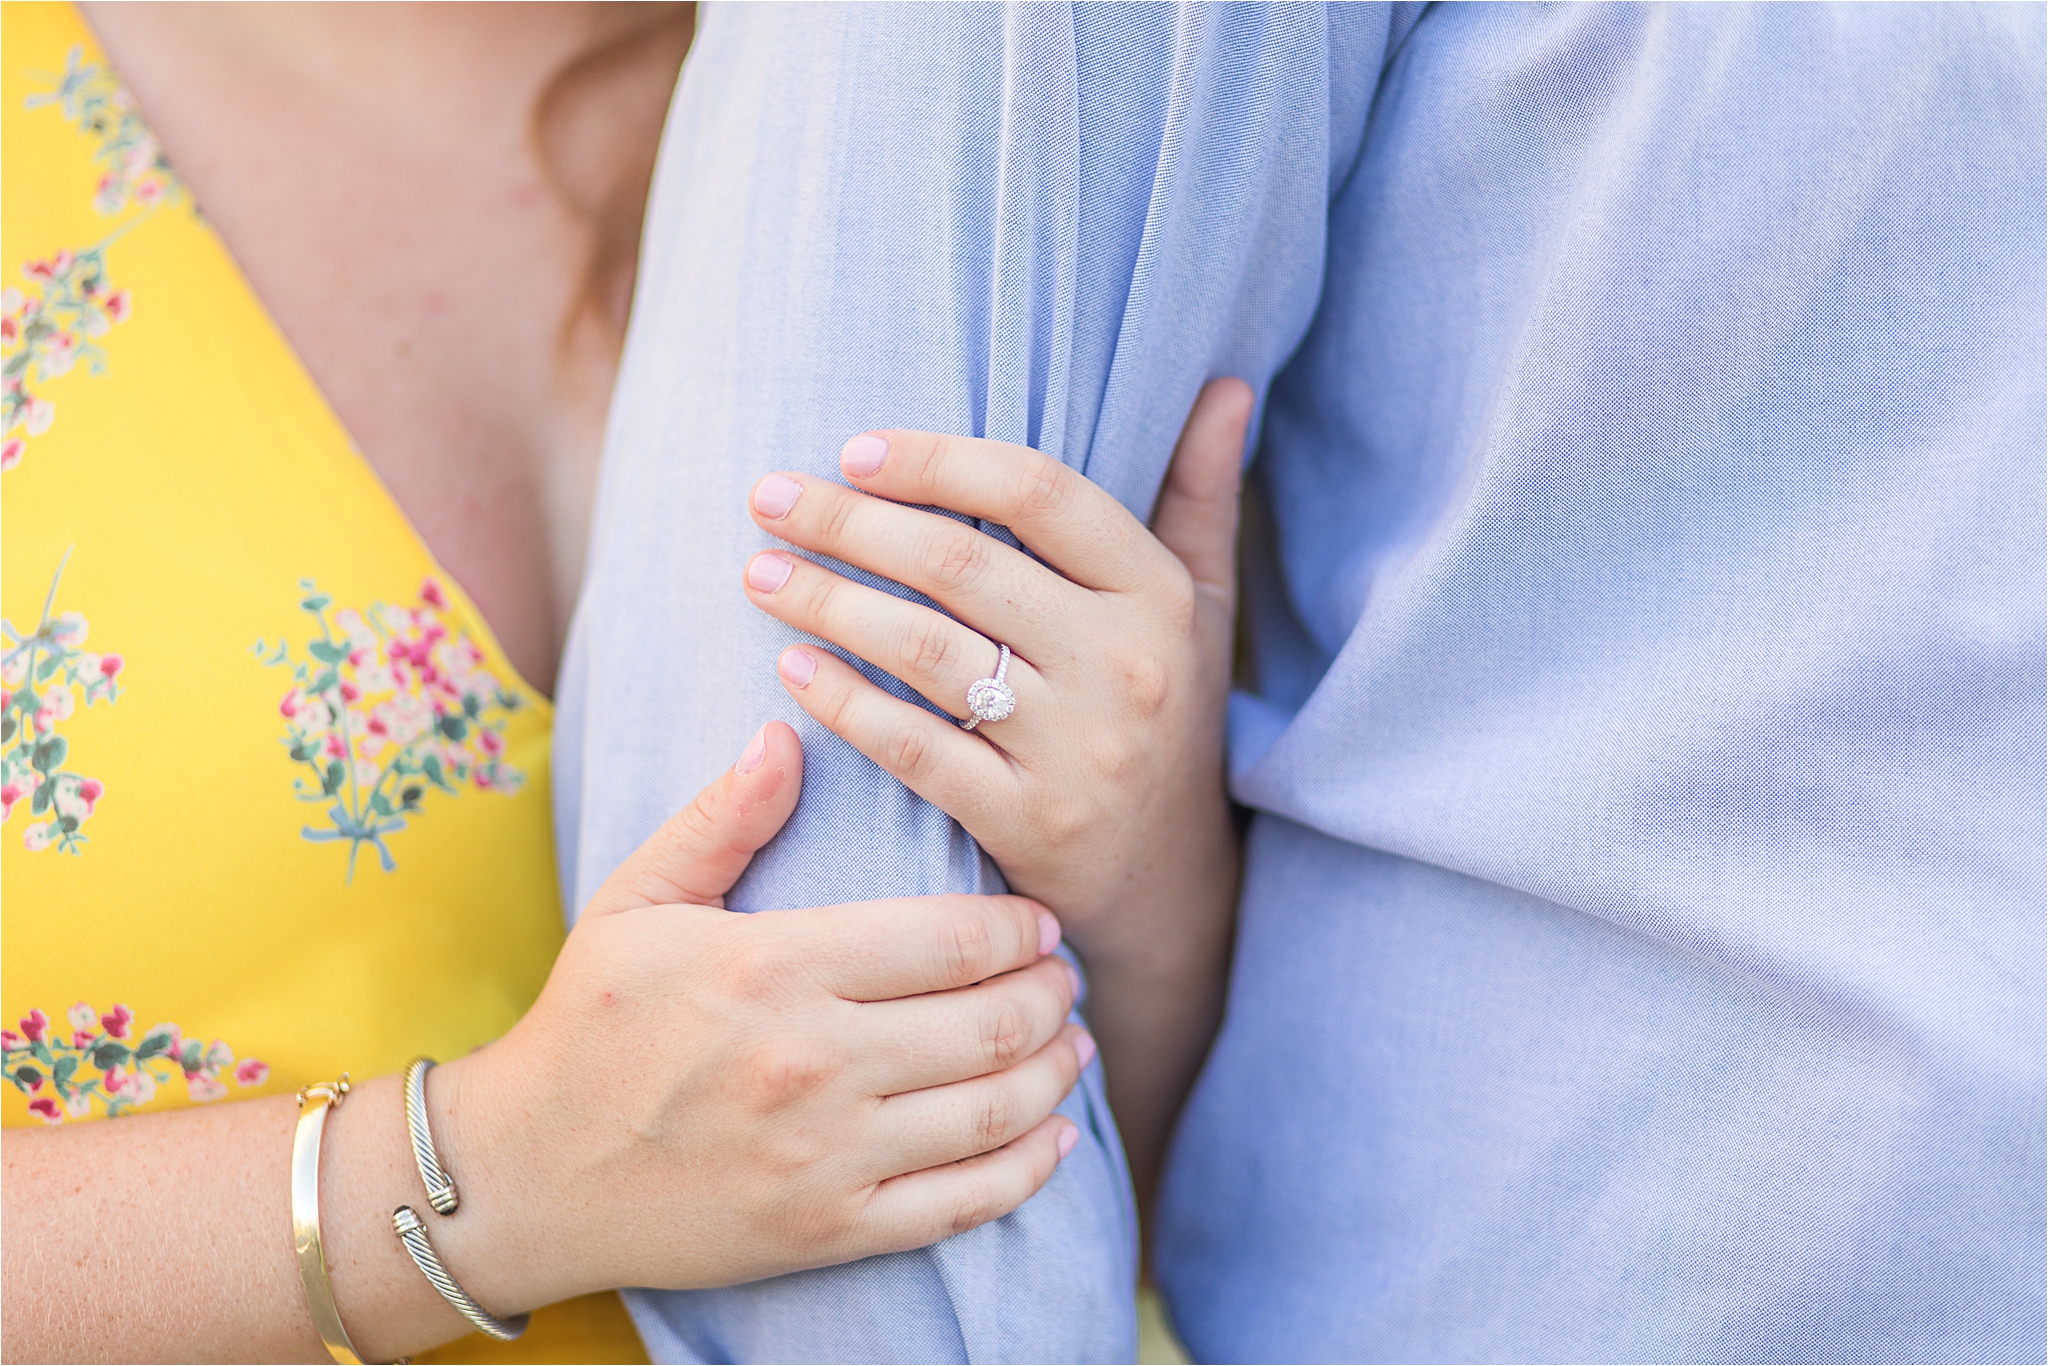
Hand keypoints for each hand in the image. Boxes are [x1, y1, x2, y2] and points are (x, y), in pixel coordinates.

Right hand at [431, 722, 1092, 1307]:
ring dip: (1054, 1073)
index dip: (1019, 929)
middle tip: (1065, 977)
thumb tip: (787, 733)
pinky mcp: (830, 1231)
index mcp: (774, 968)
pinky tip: (1054, 1137)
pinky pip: (964, 1204)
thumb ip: (722, 820)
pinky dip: (1028, 1169)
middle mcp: (812, 1062)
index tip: (1039, 922)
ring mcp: (826, 1156)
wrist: (526, 1174)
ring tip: (1072, 1043)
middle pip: (988, 1021)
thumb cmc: (590, 1023)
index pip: (949, 939)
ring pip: (992, 1110)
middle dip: (1051, 994)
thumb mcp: (636, 901)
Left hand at [739, 379, 1254, 963]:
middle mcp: (1125, 667)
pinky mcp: (1029, 823)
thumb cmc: (1166, 715)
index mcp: (1156, 596)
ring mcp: (1078, 751)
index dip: (938, 461)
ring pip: (927, 653)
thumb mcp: (1201, 607)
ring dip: (827, 603)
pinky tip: (791, 668)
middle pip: (962, 566)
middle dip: (849, 522)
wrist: (1168, 883)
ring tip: (761, 572)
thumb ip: (1202, 495)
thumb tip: (1225, 384)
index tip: (855, 450)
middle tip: (770, 499)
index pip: (1038, 492)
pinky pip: (915, 749)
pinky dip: (844, 703)